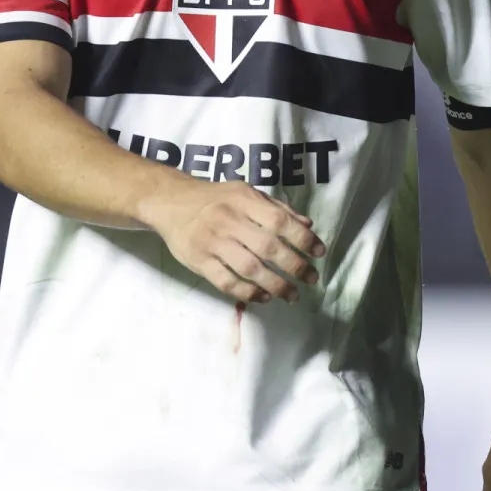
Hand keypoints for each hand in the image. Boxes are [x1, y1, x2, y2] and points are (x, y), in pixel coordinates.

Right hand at [139, 179, 325, 302]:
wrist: (171, 202)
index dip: (303, 238)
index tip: (319, 252)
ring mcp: (212, 242)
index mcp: (244, 200)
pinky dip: (248, 293)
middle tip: (311, 279)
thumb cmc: (216, 198)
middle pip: (268, 248)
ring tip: (292, 295)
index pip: (280, 221)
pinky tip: (264, 297)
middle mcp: (229, 220)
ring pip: (249, 269)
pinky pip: (226, 282)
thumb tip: (308, 225)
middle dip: (295, 266)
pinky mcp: (199, 261)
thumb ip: (277, 208)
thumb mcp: (246, 193)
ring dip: (276, 285)